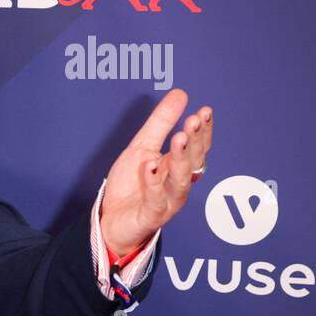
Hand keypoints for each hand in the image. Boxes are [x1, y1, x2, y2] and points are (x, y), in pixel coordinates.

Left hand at [101, 88, 212, 255]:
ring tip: (179, 137)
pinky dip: (154, 182)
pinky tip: (151, 166)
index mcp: (177, 167)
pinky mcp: (151, 216)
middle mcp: (177, 184)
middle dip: (195, 141)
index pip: (197, 147)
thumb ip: (160, 123)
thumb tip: (181, 94)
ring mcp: (167, 201)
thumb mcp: (141, 148)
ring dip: (181, 158)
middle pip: (192, 161)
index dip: (203, 130)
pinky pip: (156, 199)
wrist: (111, 221)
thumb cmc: (130, 186)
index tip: (205, 111)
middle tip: (193, 120)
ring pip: (180, 180)